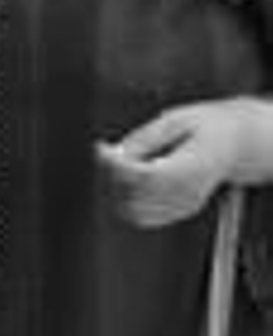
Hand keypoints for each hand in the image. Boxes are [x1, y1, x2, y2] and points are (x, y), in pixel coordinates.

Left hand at [97, 98, 269, 226]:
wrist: (234, 144)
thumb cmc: (206, 127)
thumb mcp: (176, 119)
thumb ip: (145, 138)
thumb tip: (115, 154)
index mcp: (194, 168)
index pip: (147, 176)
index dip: (117, 165)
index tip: (101, 148)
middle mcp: (190, 193)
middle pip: (136, 196)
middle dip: (112, 176)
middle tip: (107, 152)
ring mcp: (183, 207)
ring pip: (133, 211)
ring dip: (114, 189)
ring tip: (118, 164)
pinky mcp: (177, 213)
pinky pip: (140, 215)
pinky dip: (124, 199)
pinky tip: (127, 178)